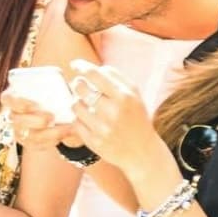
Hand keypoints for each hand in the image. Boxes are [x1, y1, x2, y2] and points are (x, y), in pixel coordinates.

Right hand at [4, 91, 80, 151]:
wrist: (58, 112)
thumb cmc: (53, 95)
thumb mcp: (53, 87)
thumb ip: (58, 85)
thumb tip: (76, 83)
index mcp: (13, 96)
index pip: (7, 99)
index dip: (19, 102)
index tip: (36, 104)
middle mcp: (13, 114)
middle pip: (17, 120)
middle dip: (34, 120)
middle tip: (51, 117)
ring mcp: (18, 130)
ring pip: (27, 135)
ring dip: (47, 133)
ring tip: (65, 129)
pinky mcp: (28, 142)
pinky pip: (36, 145)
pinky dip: (50, 141)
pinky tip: (62, 135)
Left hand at [66, 61, 179, 203]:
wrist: (142, 152)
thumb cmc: (136, 118)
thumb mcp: (135, 95)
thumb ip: (117, 77)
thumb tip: (96, 67)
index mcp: (125, 97)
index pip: (95, 74)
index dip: (82, 66)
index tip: (75, 64)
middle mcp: (113, 112)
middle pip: (81, 88)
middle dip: (77, 84)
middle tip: (80, 85)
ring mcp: (102, 128)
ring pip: (75, 105)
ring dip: (77, 102)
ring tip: (86, 104)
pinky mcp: (94, 142)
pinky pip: (75, 122)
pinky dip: (79, 119)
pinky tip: (87, 119)